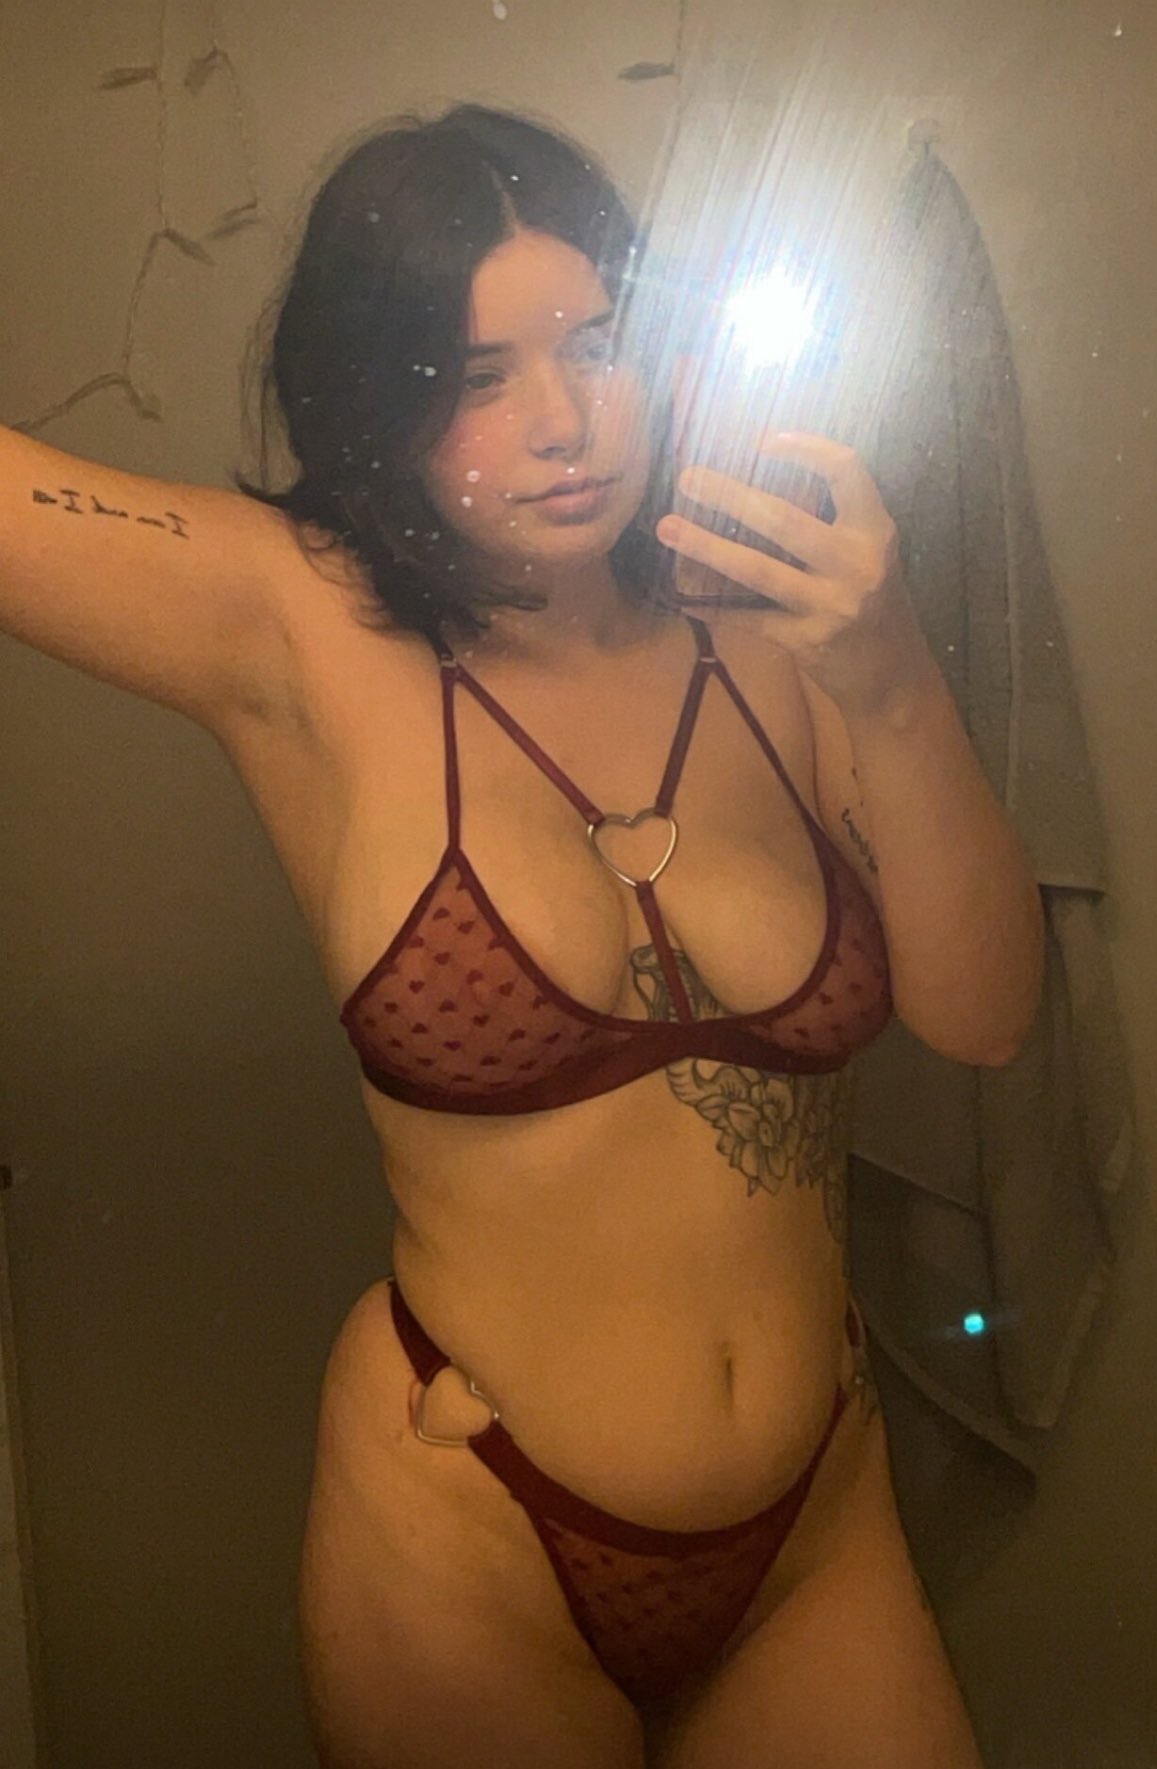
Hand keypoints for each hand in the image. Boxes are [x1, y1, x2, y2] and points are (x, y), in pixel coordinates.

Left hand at [656, 431, 933, 718]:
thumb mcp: (870, 555)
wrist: (895, 677)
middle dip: (729, 494)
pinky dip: (714, 606)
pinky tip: (683, 597)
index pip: (846, 470)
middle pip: (784, 518)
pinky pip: (749, 618)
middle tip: (687, 477)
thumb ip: (834, 524)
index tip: (762, 441)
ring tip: (667, 528)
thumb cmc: (876, 605)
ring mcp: (831, 605)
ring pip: (758, 570)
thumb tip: (760, 487)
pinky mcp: (807, 642)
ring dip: (707, 547)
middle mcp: (856, 564)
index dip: (805, 447)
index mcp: (874, 531)